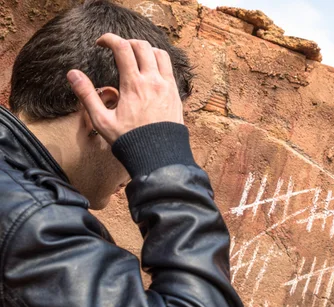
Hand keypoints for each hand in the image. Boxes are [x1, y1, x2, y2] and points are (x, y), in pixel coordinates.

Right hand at [67, 33, 183, 144]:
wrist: (159, 156)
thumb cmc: (130, 141)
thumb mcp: (102, 121)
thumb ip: (87, 95)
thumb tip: (73, 74)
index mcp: (134, 85)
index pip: (122, 48)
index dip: (110, 39)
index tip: (101, 42)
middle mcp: (153, 82)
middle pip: (142, 46)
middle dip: (127, 42)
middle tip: (117, 49)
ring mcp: (167, 87)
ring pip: (160, 54)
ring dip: (146, 50)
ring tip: (135, 57)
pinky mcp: (176, 95)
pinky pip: (170, 69)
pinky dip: (160, 62)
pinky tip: (151, 72)